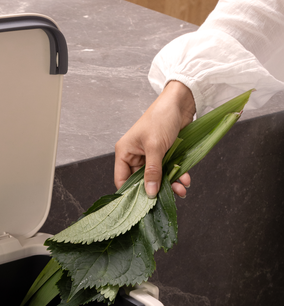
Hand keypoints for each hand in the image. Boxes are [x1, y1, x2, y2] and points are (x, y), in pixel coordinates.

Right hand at [114, 80, 195, 197]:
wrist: (181, 101)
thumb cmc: (161, 117)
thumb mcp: (155, 146)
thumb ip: (152, 171)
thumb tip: (150, 192)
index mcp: (125, 152)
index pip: (122, 179)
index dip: (131, 193)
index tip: (143, 204)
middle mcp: (135, 156)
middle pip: (141, 181)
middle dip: (155, 190)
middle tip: (166, 198)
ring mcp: (149, 156)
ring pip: (156, 178)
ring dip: (169, 185)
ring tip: (181, 190)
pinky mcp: (163, 155)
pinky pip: (167, 171)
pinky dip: (176, 176)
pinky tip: (185, 179)